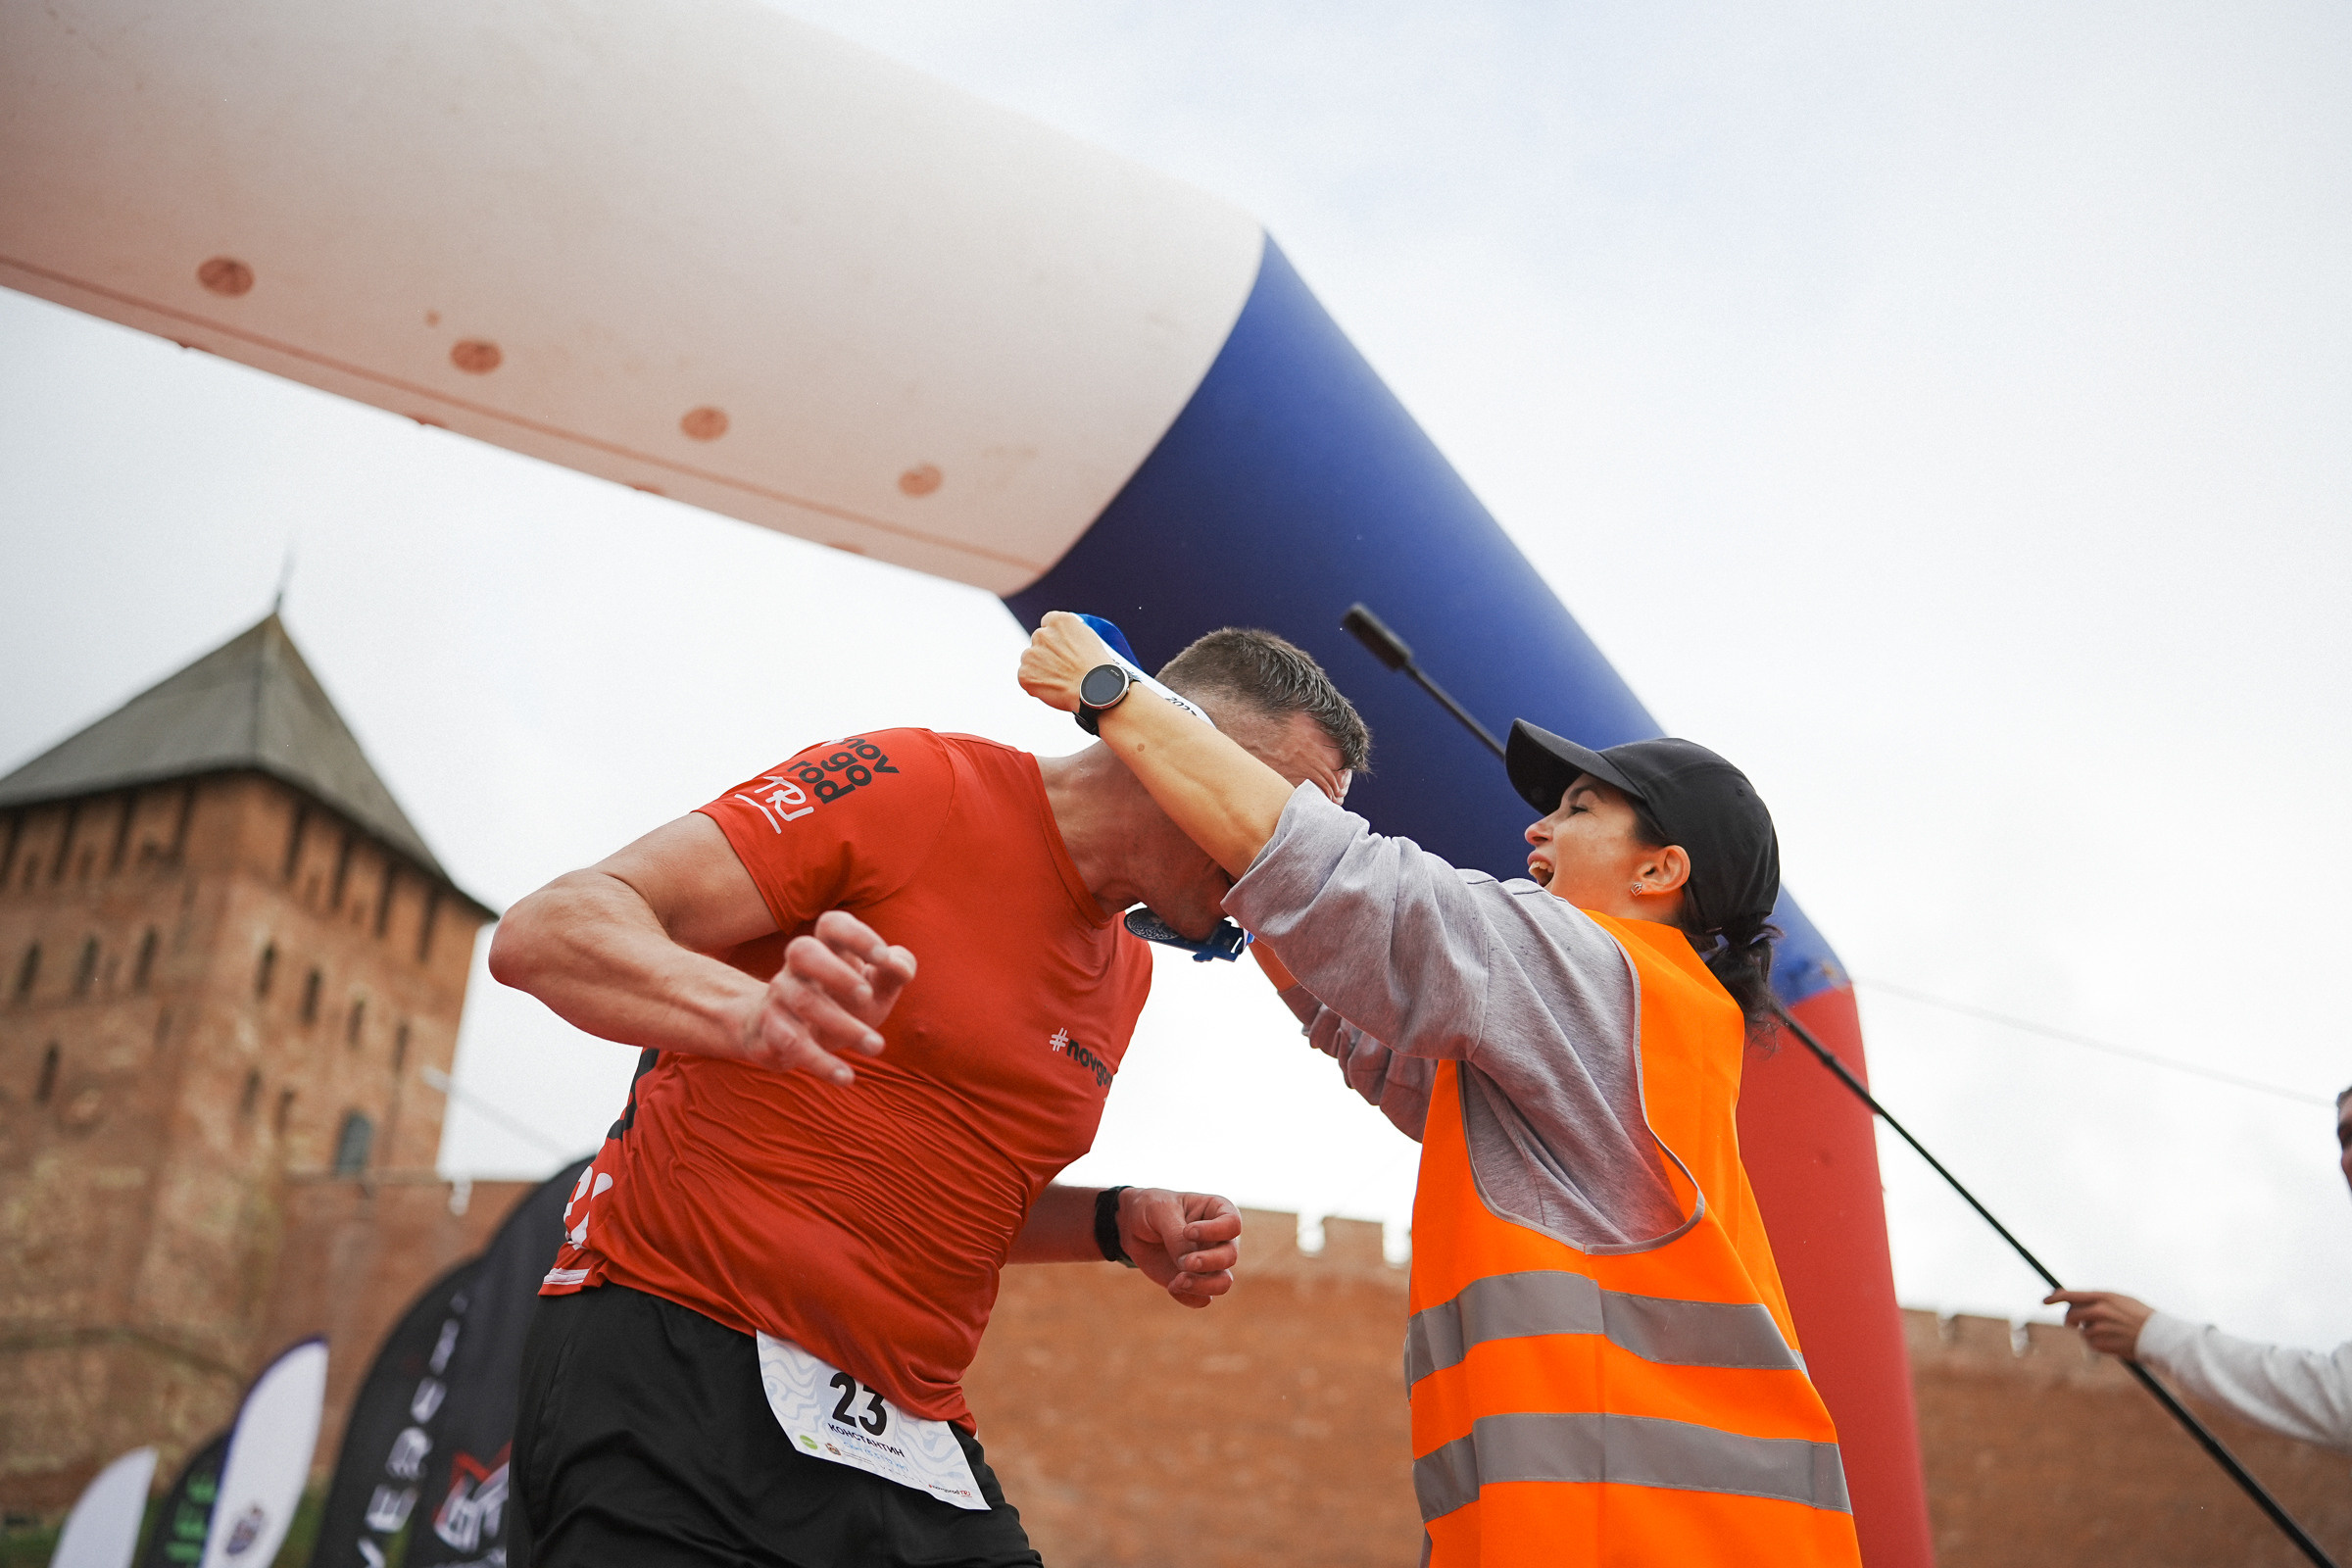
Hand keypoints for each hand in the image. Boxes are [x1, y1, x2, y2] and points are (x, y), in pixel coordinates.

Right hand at [737, 910, 915, 1085]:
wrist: (779, 1036)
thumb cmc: (839, 1003)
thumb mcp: (875, 987)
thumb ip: (896, 970)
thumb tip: (900, 967)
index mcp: (826, 949)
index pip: (832, 924)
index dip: (857, 936)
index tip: (883, 959)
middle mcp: (796, 969)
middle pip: (802, 951)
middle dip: (836, 971)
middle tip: (867, 996)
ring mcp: (779, 997)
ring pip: (802, 1002)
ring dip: (843, 1025)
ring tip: (877, 1047)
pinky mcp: (769, 1032)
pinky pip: (790, 1043)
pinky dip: (821, 1063)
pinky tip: (847, 1077)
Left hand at [1017, 611, 1119, 714]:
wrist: (1097, 691)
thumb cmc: (1099, 668)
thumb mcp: (1089, 639)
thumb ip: (1071, 635)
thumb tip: (1063, 641)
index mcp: (1059, 621)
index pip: (1048, 622)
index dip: (1055, 636)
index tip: (1061, 647)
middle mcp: (1042, 634)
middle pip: (1038, 641)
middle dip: (1046, 652)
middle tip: (1062, 667)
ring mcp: (1031, 654)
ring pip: (1030, 659)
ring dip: (1039, 668)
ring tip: (1059, 681)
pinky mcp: (1025, 673)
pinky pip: (1026, 677)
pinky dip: (1036, 684)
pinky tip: (1053, 689)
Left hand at [1118, 1188, 1242, 1308]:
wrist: (1133, 1226)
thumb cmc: (1151, 1208)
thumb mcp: (1160, 1211)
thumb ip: (1175, 1234)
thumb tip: (1188, 1263)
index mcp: (1216, 1211)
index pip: (1232, 1224)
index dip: (1215, 1231)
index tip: (1188, 1232)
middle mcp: (1219, 1239)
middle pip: (1230, 1256)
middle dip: (1209, 1262)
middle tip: (1185, 1262)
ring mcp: (1209, 1262)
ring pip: (1223, 1282)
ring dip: (1203, 1286)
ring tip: (1178, 1282)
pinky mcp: (1196, 1282)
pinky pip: (1203, 1298)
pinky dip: (1189, 1298)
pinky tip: (1171, 1287)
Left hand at [2045, 1290, 2154, 1358]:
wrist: (2159, 1336)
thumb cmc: (2140, 1316)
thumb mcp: (2119, 1300)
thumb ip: (2098, 1300)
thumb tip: (2076, 1302)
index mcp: (2103, 1297)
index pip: (2070, 1295)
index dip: (2055, 1297)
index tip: (2044, 1301)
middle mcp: (2098, 1310)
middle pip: (2071, 1315)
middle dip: (2071, 1319)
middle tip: (2077, 1322)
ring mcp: (2099, 1328)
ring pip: (2082, 1331)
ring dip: (2090, 1332)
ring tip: (2111, 1332)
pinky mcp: (2101, 1344)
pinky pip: (2090, 1344)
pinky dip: (2097, 1344)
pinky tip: (2113, 1341)